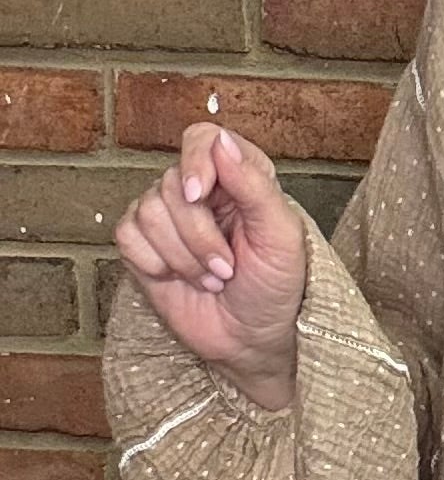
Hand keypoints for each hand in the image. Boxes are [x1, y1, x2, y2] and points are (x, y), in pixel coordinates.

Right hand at [114, 121, 306, 402]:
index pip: (202, 139)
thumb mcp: (281, 236)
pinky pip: (126, 236)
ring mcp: (167, 217)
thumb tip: (221, 142)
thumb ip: (254, 185)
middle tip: (227, 269)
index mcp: (239, 175)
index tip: (200, 195)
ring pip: (146, 212)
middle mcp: (200, 190)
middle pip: (171, 185)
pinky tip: (180, 280)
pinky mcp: (143, 246)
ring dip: (182, 257)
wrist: (253, 339)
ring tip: (212, 279)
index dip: (195, 162)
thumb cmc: (276, 287)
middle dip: (198, 236)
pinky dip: (154, 263)